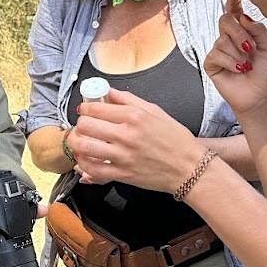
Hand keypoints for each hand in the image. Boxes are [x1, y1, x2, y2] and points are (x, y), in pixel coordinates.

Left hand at [70, 91, 202, 192]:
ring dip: (76, 144)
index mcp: (134, 117)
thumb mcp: (156, 112)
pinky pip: (93, 170)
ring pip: (84, 147)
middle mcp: (127, 135)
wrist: (189, 168)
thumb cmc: (177, 141)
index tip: (85, 109)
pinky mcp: (122, 174)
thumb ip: (129, 100)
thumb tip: (110, 92)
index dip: (85, 107)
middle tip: (82, 126)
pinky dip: (83, 165)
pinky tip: (85, 160)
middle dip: (79, 124)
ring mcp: (123, 156)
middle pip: (85, 126)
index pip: (96, 108)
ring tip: (79, 142)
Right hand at [203, 0, 266, 118]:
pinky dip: (230, 62)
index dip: (233, 1)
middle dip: (238, 33)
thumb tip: (243, 17)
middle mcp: (229, 38)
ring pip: (222, 40)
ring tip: (246, 66)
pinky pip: (216, 54)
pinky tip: (238, 70)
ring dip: (238, 54)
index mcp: (243, 31)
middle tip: (249, 48)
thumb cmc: (265, 72)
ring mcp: (219, 50)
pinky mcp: (211, 63)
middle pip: (224, 20)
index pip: (235, 12)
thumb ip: (259, 29)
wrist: (259, 94)